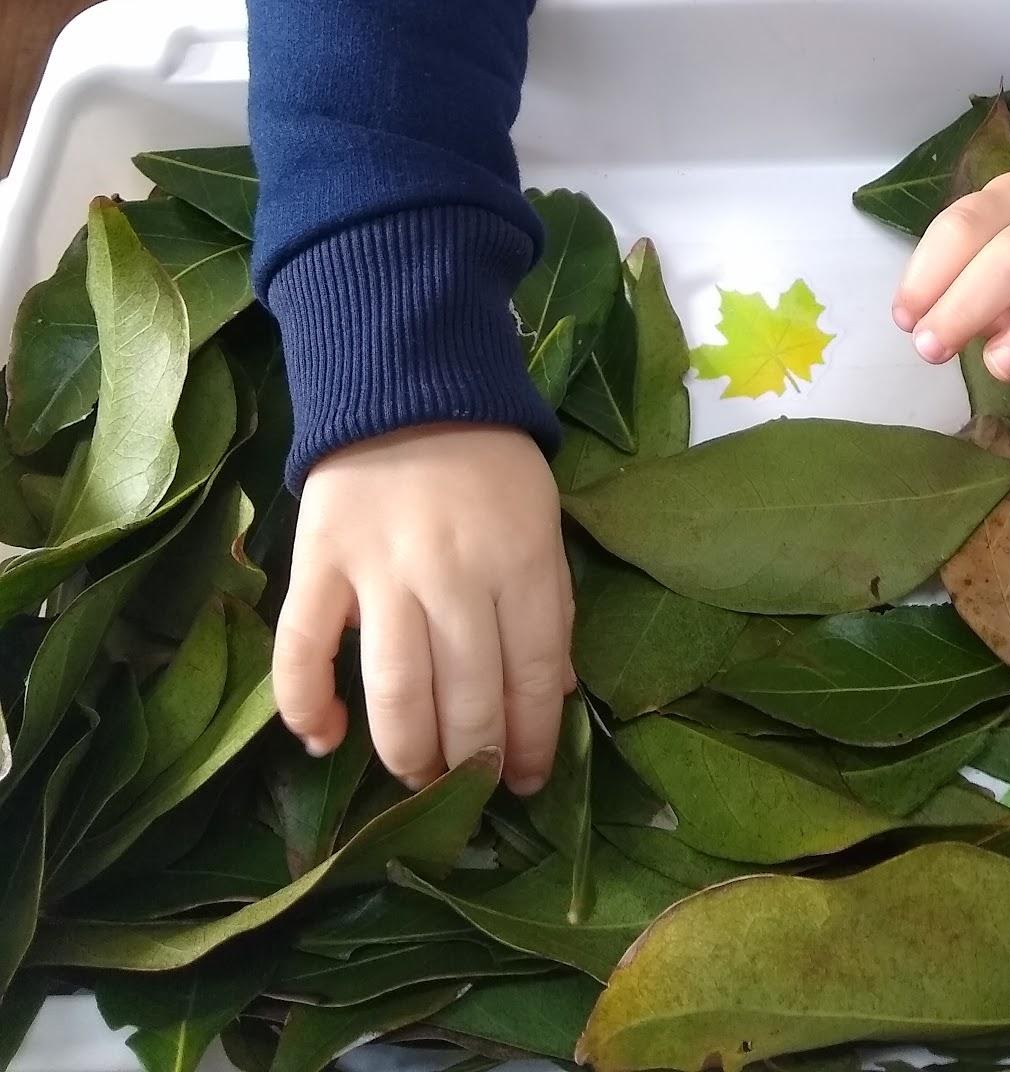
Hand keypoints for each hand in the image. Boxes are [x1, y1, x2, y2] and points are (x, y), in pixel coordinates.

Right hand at [273, 424, 574, 793]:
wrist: (409, 381)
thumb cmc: (488, 460)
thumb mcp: (543, 521)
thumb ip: (549, 604)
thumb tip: (553, 697)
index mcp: (521, 561)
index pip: (532, 678)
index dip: (532, 742)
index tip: (528, 779)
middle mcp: (453, 574)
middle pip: (466, 698)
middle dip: (473, 760)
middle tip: (471, 784)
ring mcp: (380, 570)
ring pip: (394, 690)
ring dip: (408, 751)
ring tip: (418, 774)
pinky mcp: (318, 563)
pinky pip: (301, 650)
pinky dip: (305, 707)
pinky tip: (323, 739)